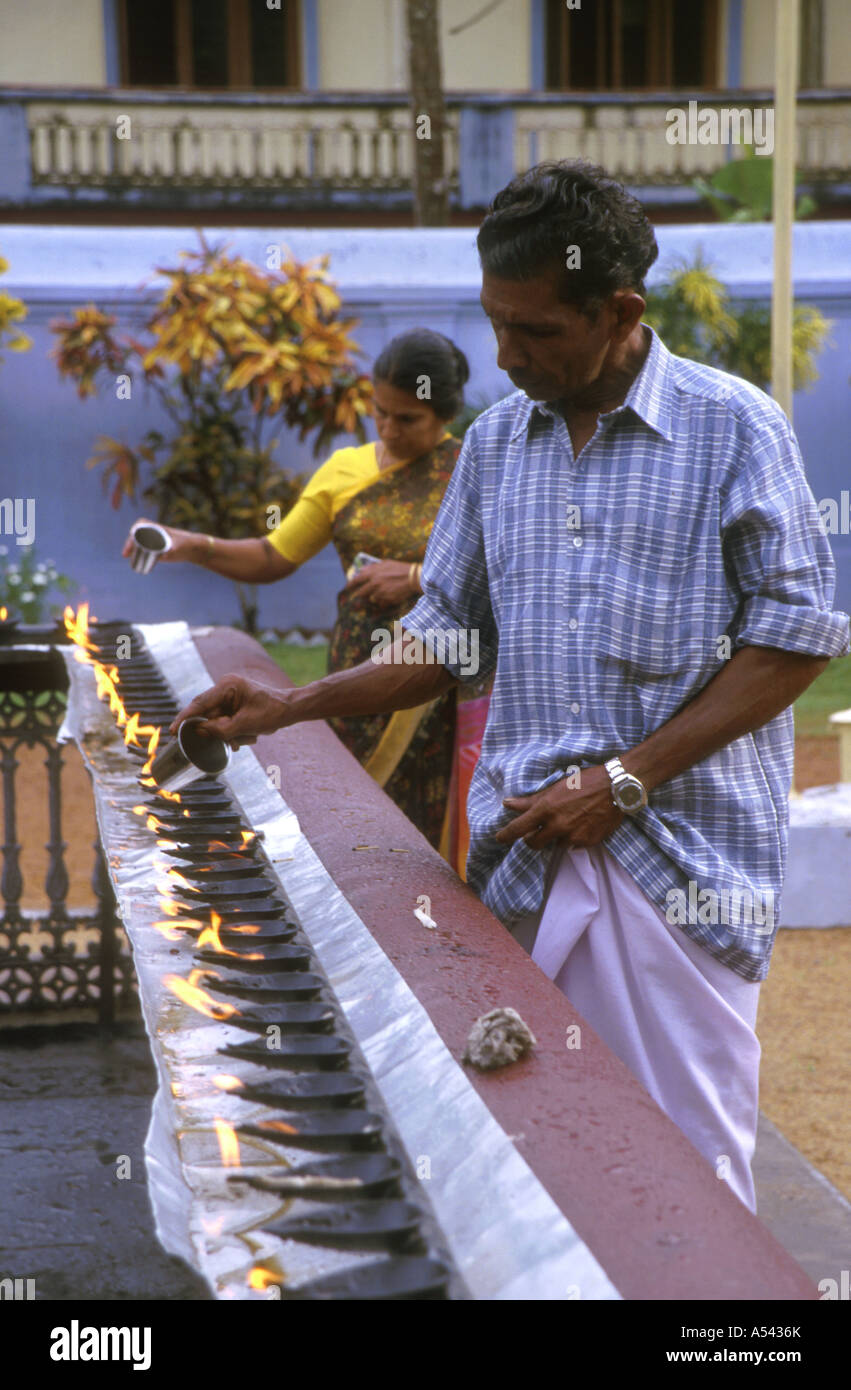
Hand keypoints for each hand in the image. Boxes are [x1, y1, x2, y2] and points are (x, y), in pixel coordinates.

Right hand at [122, 517, 197, 563]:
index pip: (141, 524)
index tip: (131, 538)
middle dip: (130, 542)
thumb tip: (167, 552)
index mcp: (159, 528)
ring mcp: (154, 541)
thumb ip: (175, 548)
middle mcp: (154, 533)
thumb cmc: (188, 544)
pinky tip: (134, 563)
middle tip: (125, 553)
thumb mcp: (181, 545)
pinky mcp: (156, 550)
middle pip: (137, 534)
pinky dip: (137, 554)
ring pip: (139, 543)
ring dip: (132, 549)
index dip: (134, 530)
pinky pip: (144, 551)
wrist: (195, 549)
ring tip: (127, 556)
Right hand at [169, 675, 293, 746]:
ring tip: (248, 736)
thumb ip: (222, 729)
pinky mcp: (233, 706)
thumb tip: (200, 732)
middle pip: (207, 715)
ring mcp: (229, 697)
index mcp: (228, 685)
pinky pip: (224, 723)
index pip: (200, 703)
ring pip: (216, 722)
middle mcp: (225, 689)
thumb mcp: (247, 724)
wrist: (290, 709)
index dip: (185, 718)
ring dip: (229, 734)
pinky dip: (234, 733)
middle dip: (216, 731)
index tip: (173, 731)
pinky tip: (249, 735)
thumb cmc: (273, 711)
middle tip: (228, 740)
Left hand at [345, 559, 418, 607]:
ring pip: (370, 600)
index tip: (347, 588)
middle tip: (357, 599)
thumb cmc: (400, 568)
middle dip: (359, 597)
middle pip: (361, 593)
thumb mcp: (385, 563)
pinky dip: (381, 603)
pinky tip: (386, 599)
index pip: (357, 580)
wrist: (413, 577)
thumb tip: (361, 569)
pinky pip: (380, 604)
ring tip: (376, 599)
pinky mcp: (387, 600)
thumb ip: (372, 567)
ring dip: (371, 600)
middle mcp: (375, 583)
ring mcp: (380, 593)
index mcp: (373, 573)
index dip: (350, 585)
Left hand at [495, 764, 623, 850]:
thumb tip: (507, 803)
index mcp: (546, 809)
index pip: (518, 828)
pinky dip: (574, 838)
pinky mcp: (588, 842)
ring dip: (556, 837)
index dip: (505, 835)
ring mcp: (573, 836)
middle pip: (534, 844)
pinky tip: (582, 824)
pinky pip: (574, 845)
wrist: (616, 787)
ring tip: (568, 821)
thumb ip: (530, 800)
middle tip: (536, 831)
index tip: (499, 838)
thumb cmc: (584, 782)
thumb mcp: (554, 788)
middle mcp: (557, 825)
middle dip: (532, 839)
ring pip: (555, 845)